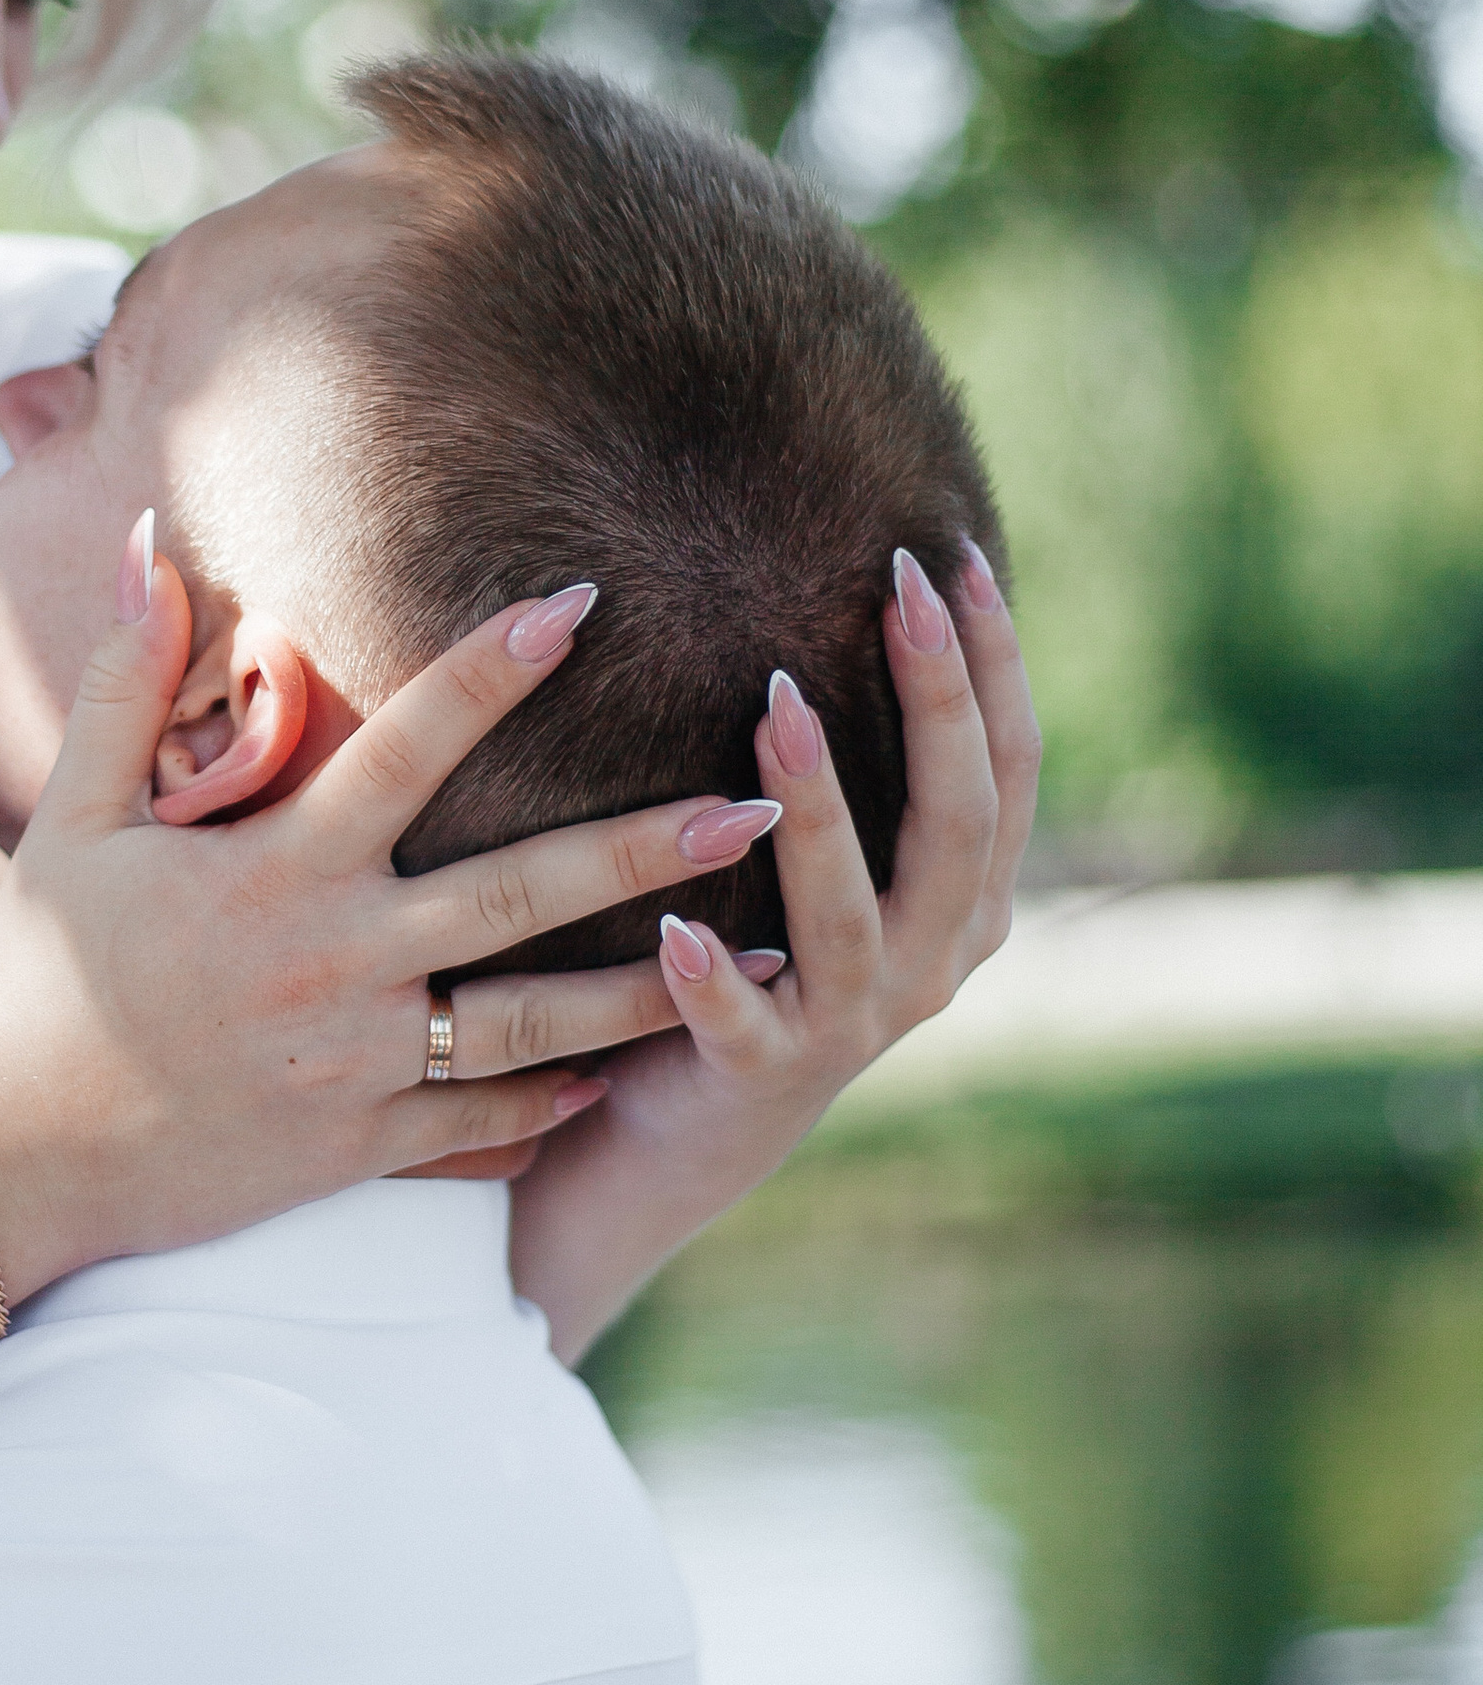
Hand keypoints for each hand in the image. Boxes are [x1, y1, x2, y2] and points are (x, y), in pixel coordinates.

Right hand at [0, 529, 802, 1290]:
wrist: (4, 1153)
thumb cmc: (33, 973)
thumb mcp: (68, 817)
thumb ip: (124, 680)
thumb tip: (150, 539)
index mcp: (276, 867)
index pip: (412, 744)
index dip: (497, 666)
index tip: (585, 601)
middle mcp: (336, 960)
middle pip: (524, 891)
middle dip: (654, 845)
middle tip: (766, 803)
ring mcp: (357, 1064)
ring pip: (539, 1023)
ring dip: (658, 985)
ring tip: (770, 956)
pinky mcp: (357, 1148)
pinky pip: (483, 1122)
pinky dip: (560, 1099)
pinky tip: (634, 1067)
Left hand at [507, 543, 1040, 1361]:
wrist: (680, 1134)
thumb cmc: (752, 955)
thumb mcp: (822, 861)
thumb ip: (850, 761)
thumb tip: (847, 577)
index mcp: (966, 904)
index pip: (1007, 766)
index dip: (993, 662)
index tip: (954, 550)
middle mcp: (932, 963)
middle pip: (962, 821)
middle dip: (937, 696)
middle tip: (895, 584)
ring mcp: (853, 1024)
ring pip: (857, 912)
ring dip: (820, 809)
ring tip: (777, 710)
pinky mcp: (761, 1076)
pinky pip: (743, 1025)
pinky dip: (713, 980)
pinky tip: (677, 928)